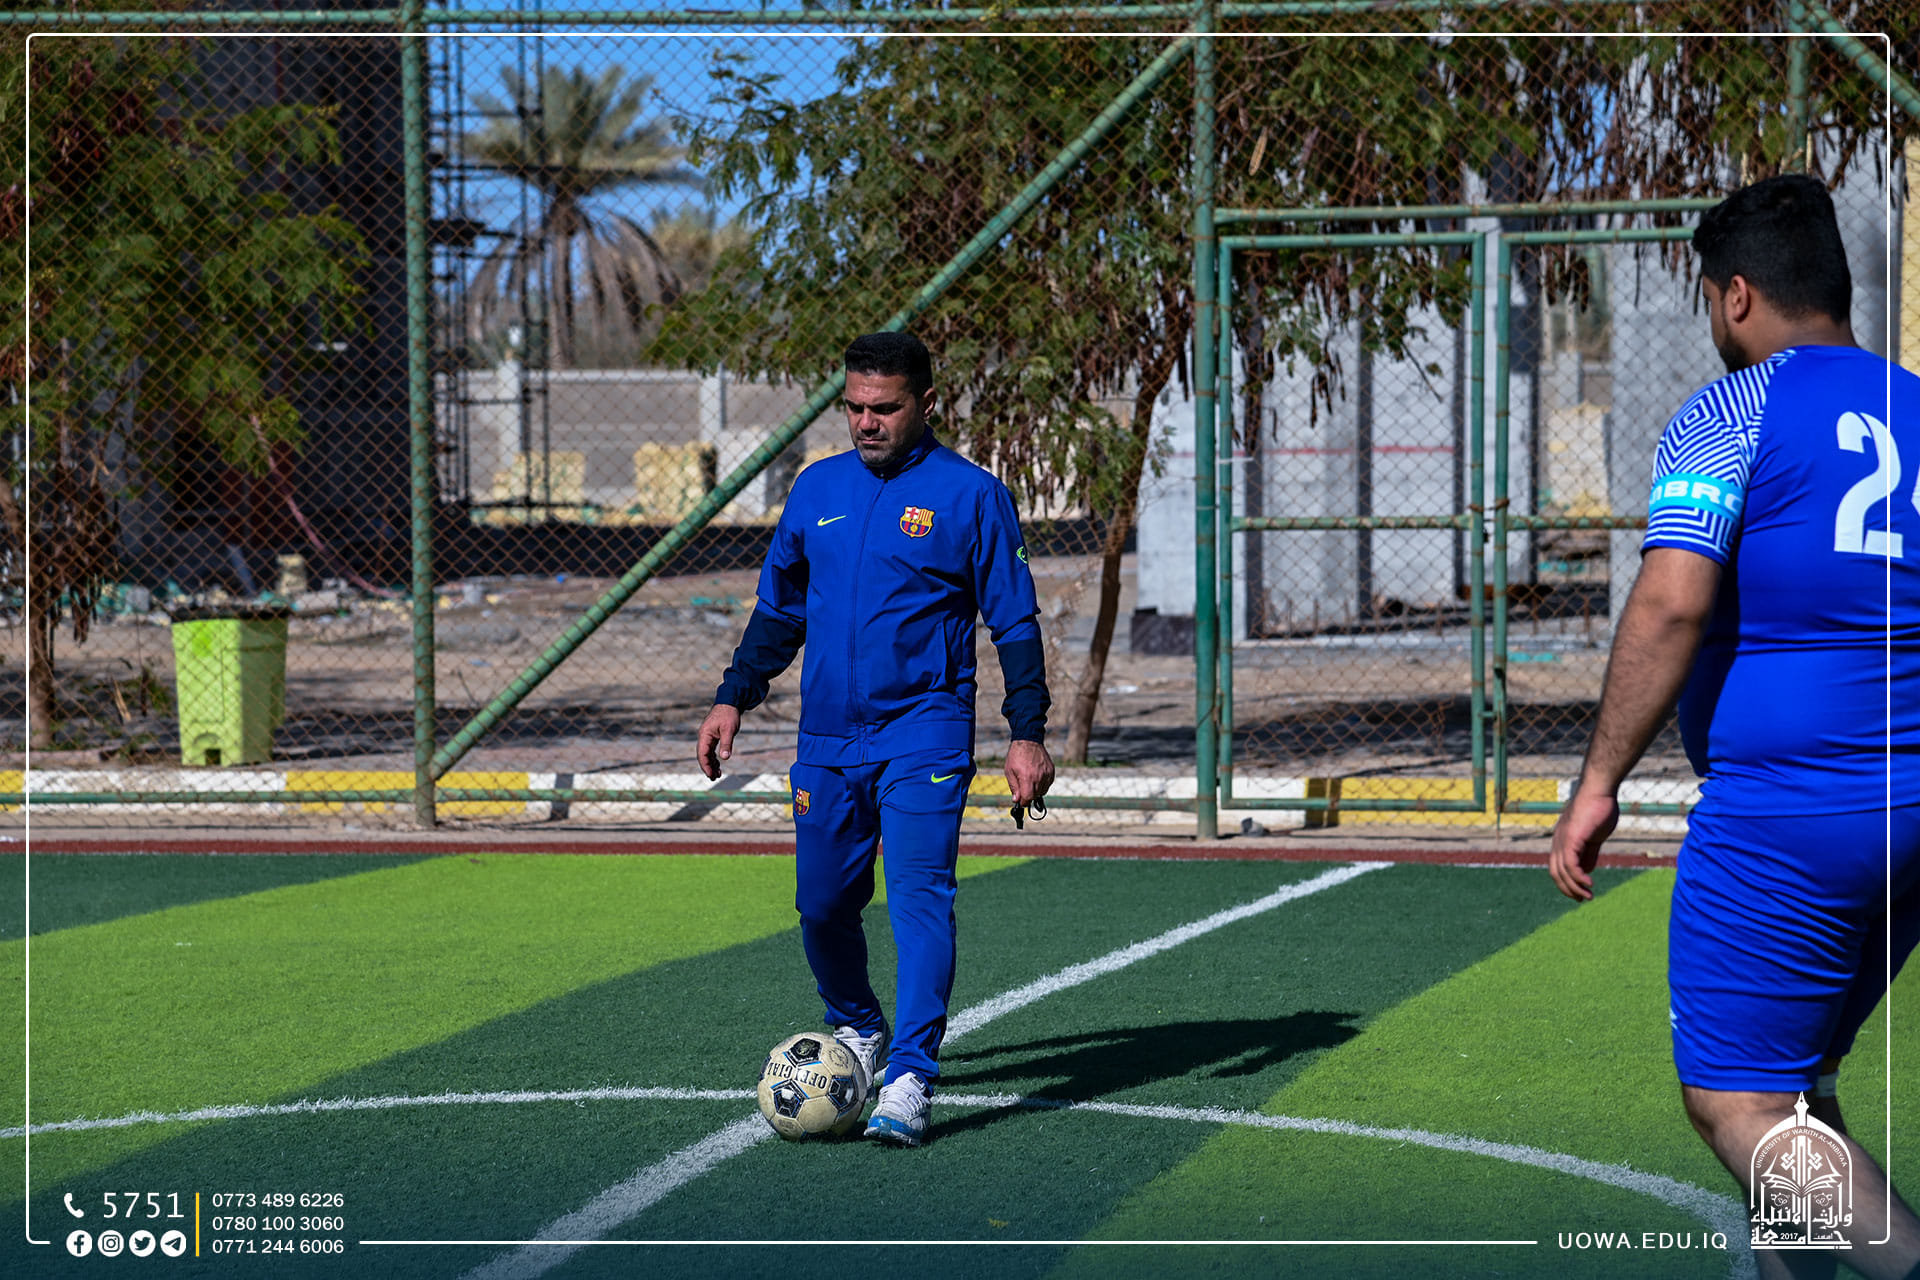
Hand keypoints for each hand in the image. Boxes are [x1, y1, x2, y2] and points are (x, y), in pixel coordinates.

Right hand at [696, 704, 741, 779]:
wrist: (730, 702)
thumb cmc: (729, 715)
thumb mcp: (729, 730)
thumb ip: (726, 744)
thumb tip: (724, 758)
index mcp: (705, 735)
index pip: (702, 754)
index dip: (706, 766)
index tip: (711, 775)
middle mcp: (704, 736)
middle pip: (703, 755)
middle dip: (708, 767)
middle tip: (714, 778)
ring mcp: (708, 736)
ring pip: (707, 754)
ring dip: (711, 764)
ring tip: (717, 775)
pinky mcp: (713, 736)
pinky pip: (711, 750)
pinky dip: (714, 758)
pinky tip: (718, 765)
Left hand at [1004, 739, 1053, 808]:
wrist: (1028, 740)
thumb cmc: (1016, 756)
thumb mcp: (1009, 771)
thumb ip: (1014, 787)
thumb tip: (1017, 800)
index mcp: (1027, 777)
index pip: (1028, 798)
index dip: (1023, 802)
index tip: (1020, 801)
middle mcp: (1039, 777)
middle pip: (1035, 796)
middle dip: (1028, 796)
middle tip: (1022, 790)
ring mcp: (1047, 774)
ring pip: (1042, 791)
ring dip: (1035, 791)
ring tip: (1029, 781)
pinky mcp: (1051, 771)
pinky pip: (1048, 784)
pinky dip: (1042, 785)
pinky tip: (1036, 778)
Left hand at [1549, 787, 1618, 901]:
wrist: (1599, 790)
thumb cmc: (1599, 808)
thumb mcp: (1594, 835)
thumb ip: (1589, 852)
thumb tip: (1587, 870)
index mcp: (1562, 840)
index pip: (1557, 866)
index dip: (1566, 881)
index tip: (1579, 893)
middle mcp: (1558, 841)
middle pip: (1555, 872)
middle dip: (1567, 889)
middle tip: (1583, 899)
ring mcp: (1563, 840)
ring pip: (1562, 871)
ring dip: (1575, 887)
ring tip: (1588, 896)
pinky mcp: (1571, 838)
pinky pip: (1571, 865)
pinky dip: (1578, 877)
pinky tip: (1589, 884)